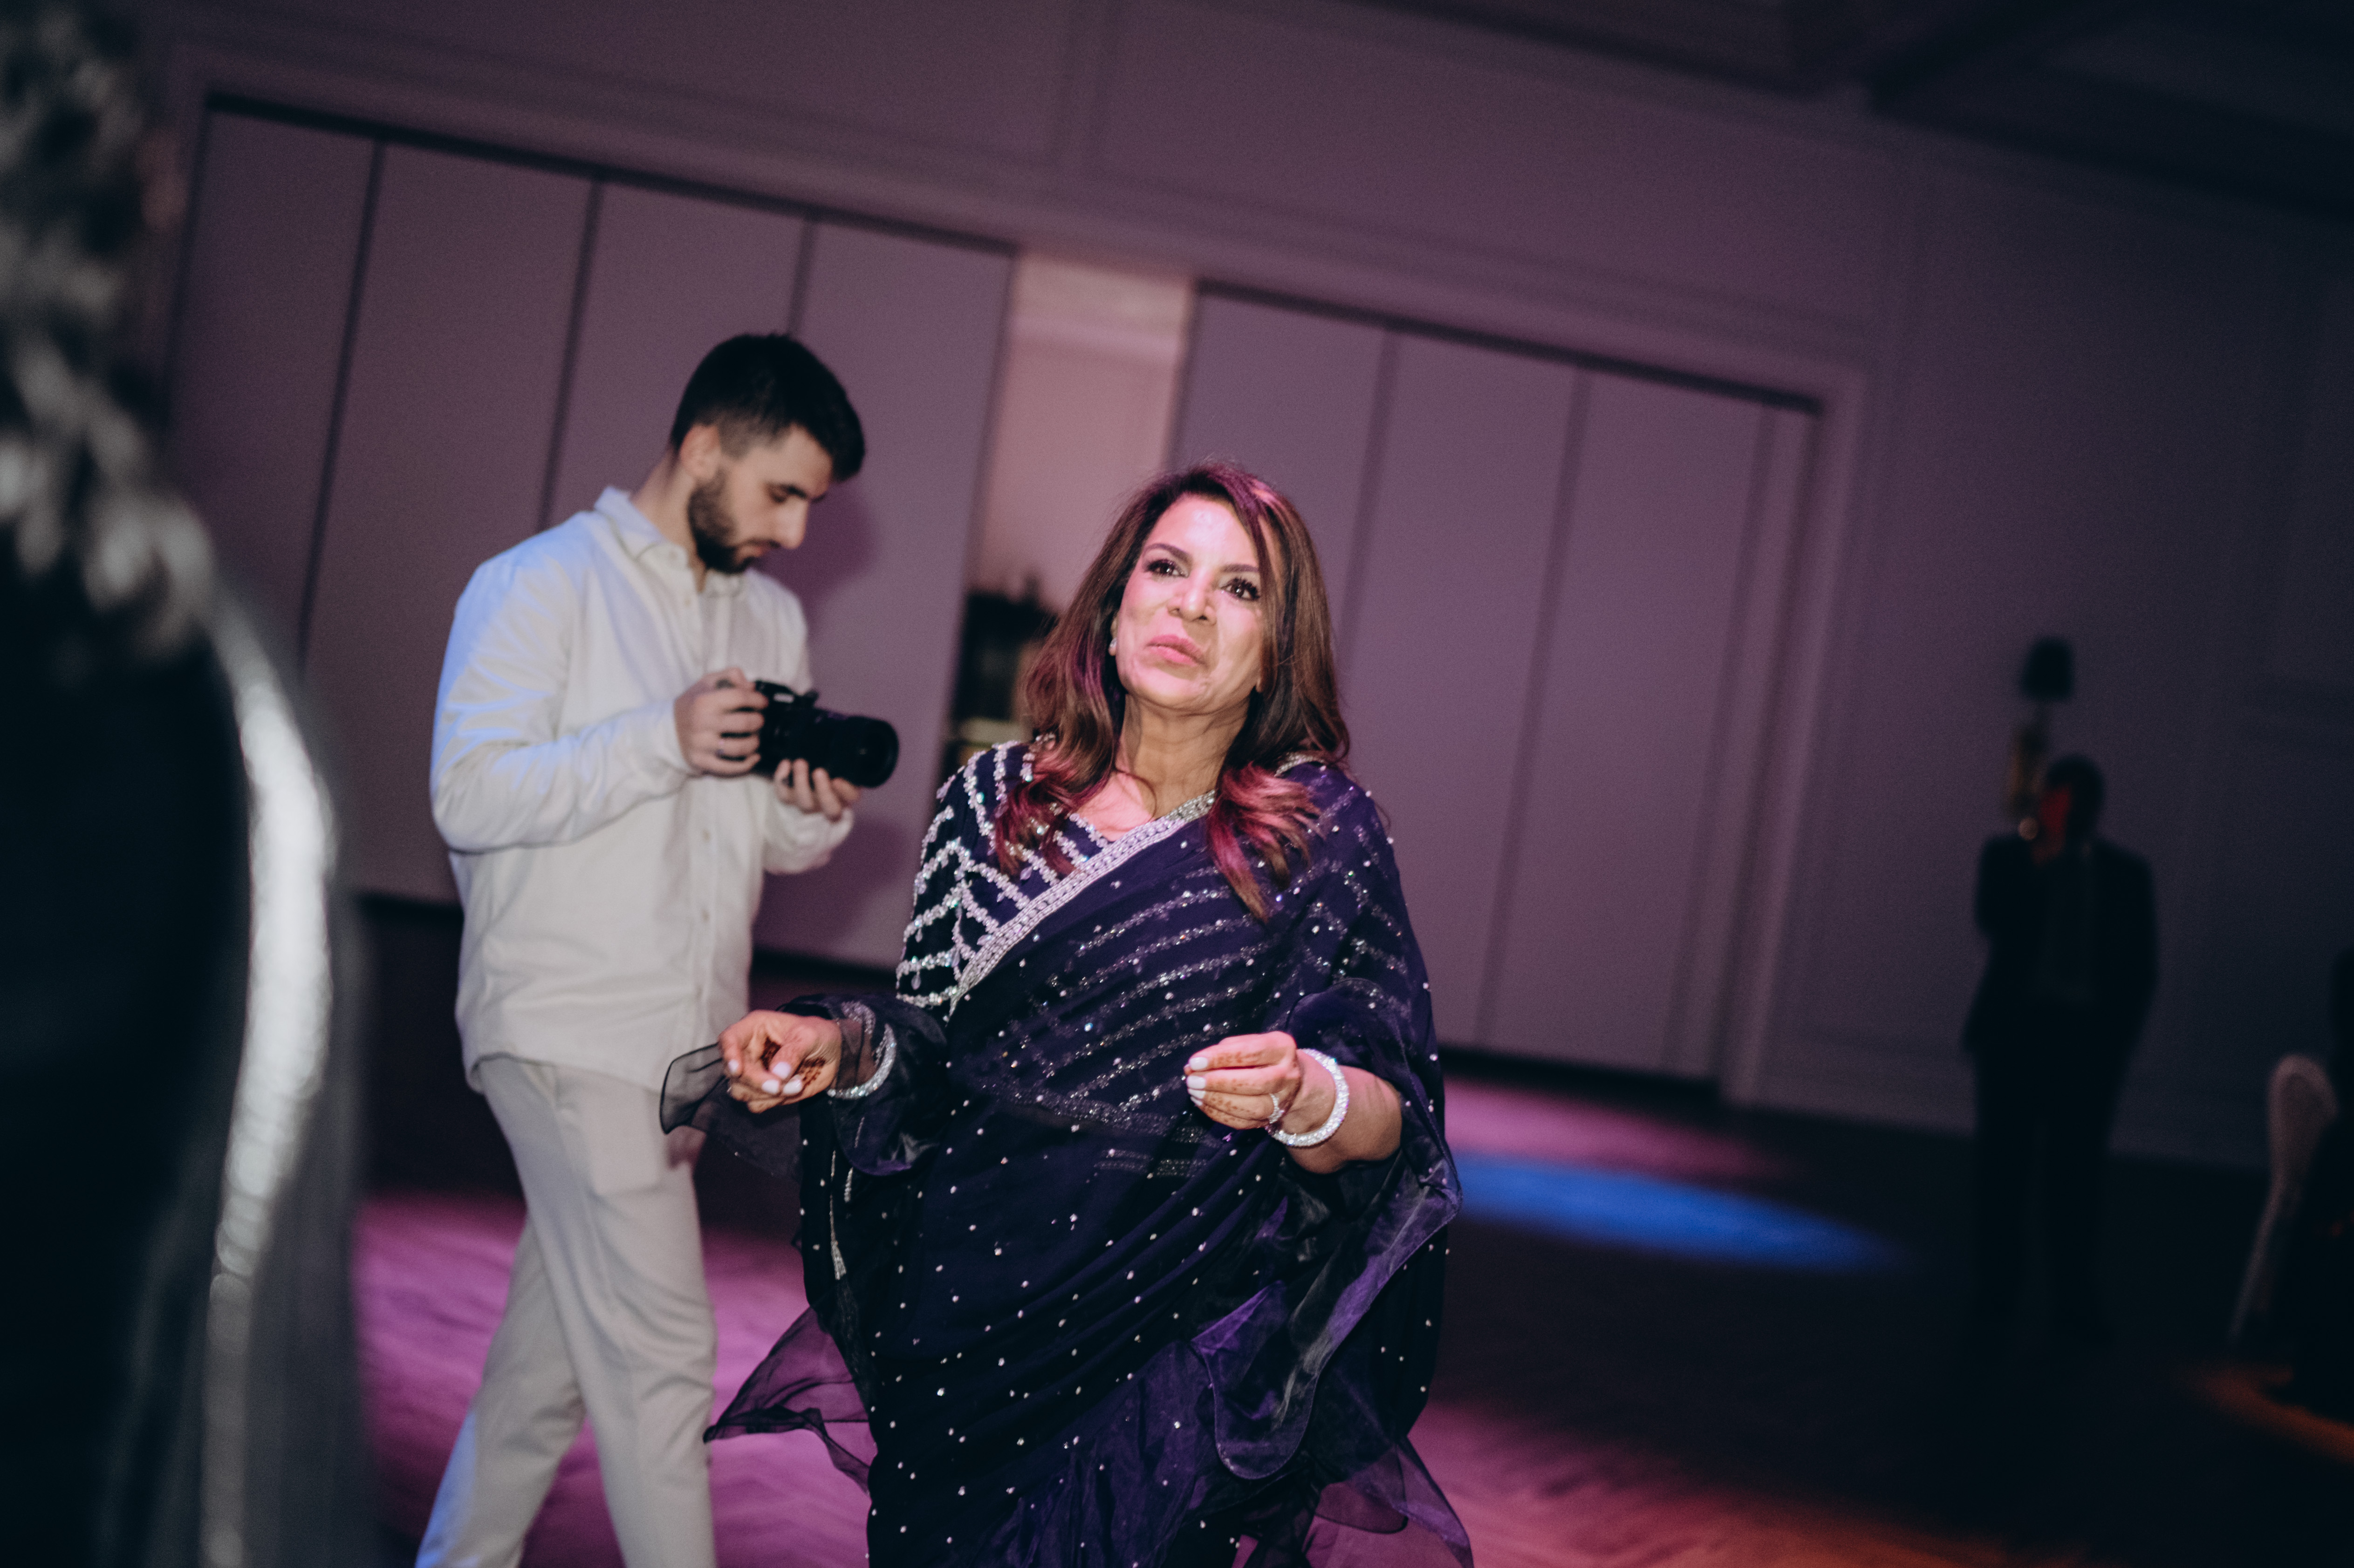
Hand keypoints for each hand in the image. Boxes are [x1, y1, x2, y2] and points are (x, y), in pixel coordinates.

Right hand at [675, 668, 765, 775]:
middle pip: (745, 723)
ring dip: (755, 742)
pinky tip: (754, 756)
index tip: (763, 702)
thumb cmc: (694, 703)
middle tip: (759, 720)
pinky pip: (731, 768)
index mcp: (704, 701)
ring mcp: (702, 744)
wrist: (669, 729)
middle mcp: (702, 723)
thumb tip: (752, 686)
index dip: (757, 699)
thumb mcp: (707, 682)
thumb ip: (731, 675)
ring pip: (741, 747)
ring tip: (755, 737)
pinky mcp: (702, 761)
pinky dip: (748, 763)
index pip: (740, 697)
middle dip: (759, 721)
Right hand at [719, 1009, 843, 1113]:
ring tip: (796, 1084)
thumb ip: (793, 1052)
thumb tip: (778, 1073)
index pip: (729, 1039)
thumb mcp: (809, 1036)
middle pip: (734, 1072)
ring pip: (741, 1091)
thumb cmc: (818, 1034)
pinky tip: (793, 1088)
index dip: (729, 1054)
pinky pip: (755, 1103)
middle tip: (781, 1085)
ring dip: (766, 1094)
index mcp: (754, 1028)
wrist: (833, 1052)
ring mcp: (754, 1072)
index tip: (739, 1070)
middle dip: (757, 1082)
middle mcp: (748, 1050)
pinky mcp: (762, 1090)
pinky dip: (773, 1101)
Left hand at [774, 757, 861, 821]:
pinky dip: (782, 779)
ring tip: (799, 762)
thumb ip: (844, 756)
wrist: (807, 773)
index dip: (845, 791)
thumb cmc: (829, 765)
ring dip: (801, 783)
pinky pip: (784, 795)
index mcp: (847, 793)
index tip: (838, 780)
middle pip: (830, 807)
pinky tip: (785, 763)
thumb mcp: (841, 761)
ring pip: (806, 803)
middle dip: (823, 791)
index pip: (851, 797)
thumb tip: (846, 740)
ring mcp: (810, 804)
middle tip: (819, 771)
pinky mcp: (791, 800)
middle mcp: (830, 803)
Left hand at [1184, 1031, 1328, 1133]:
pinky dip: (1218, 1114)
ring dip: (1216, 1100)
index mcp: (1281, 1048)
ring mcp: (1281, 1101)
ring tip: (1194, 1092)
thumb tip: (1194, 1066)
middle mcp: (1286, 1076)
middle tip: (1192, 1080)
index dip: (1220, 1058)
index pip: (1250, 1053)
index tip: (1194, 1062)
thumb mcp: (1248, 1042)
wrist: (1289, 1080)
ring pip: (1250, 1107)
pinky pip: (1242, 1122)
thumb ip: (1223, 1050)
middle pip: (1253, 1083)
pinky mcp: (1270, 1120)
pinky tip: (1202, 1103)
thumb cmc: (1260, 1057)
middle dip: (1218, 1082)